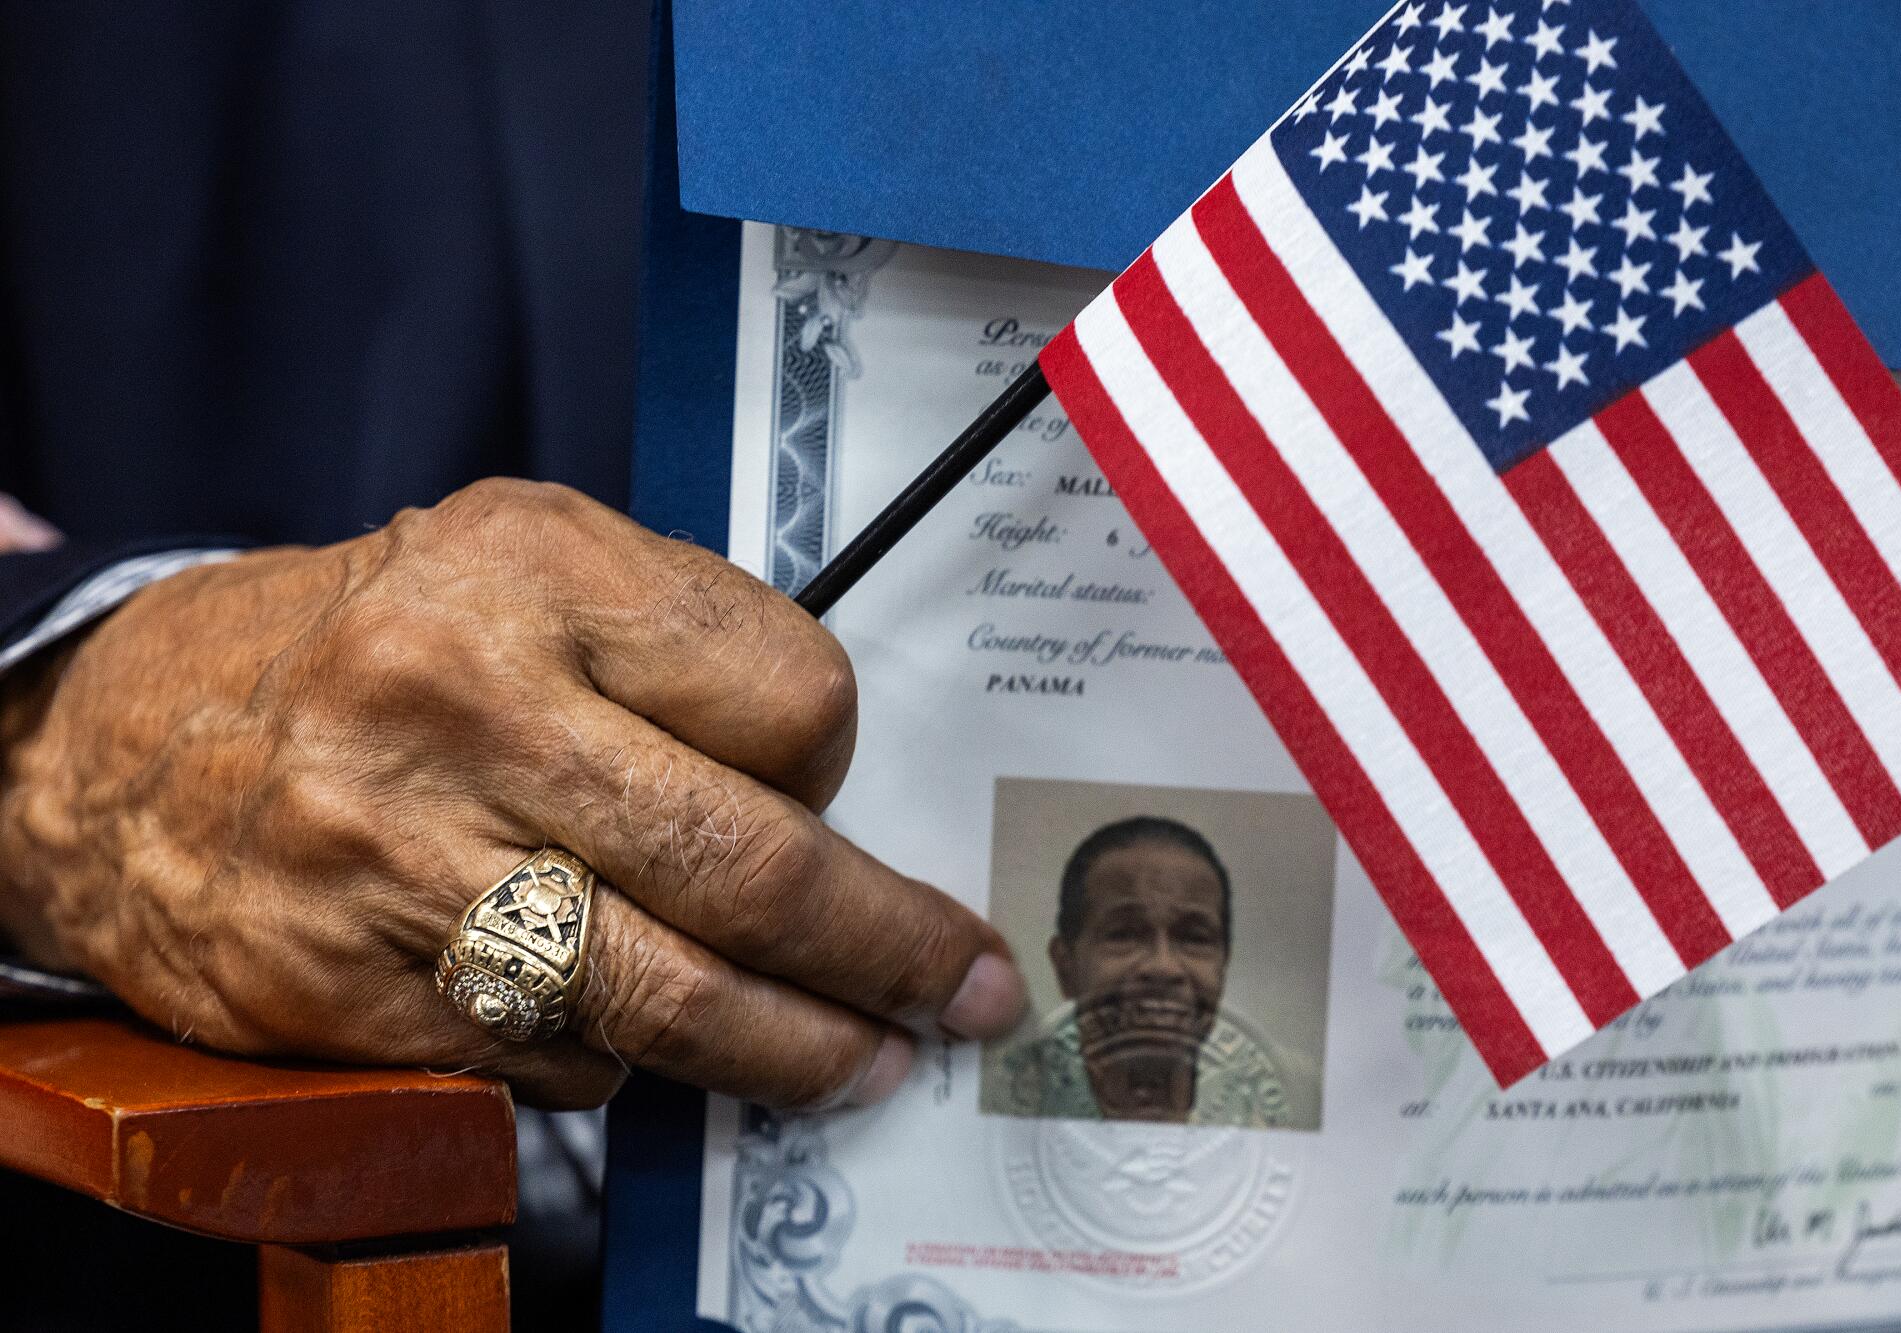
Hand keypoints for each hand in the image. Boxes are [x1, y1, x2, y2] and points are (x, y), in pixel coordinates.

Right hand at [0, 479, 1024, 1107]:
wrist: (135, 743)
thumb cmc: (387, 644)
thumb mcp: (529, 563)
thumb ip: (683, 649)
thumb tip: (841, 799)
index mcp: (532, 572)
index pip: (792, 694)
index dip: (838, 760)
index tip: (833, 788)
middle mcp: (460, 710)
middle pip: (750, 866)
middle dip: (887, 948)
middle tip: (963, 990)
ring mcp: (397, 864)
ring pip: (666, 997)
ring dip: (798, 1049)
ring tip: (867, 1063)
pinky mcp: (352, 996)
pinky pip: (557, 1062)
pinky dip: (629, 1062)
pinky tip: (644, 1036)